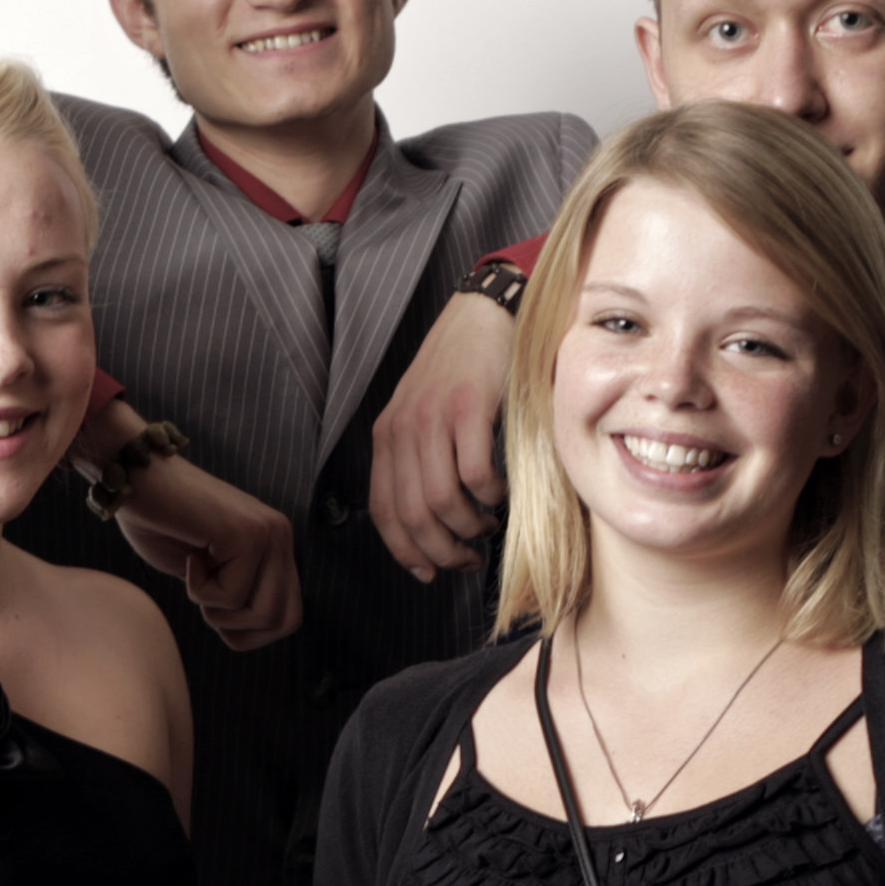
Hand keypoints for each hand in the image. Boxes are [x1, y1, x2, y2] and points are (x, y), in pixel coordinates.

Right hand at [113, 458, 300, 648]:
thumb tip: (256, 633)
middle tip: (204, 595)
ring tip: (196, 573)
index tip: (214, 608)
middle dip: (237, 629)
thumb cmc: (159, 524)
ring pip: (262, 614)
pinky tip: (190, 555)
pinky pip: (229, 597)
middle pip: (284, 622)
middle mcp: (281, 537)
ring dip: (217, 610)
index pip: (291, 617)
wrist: (134, 479)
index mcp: (277, 545)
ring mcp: (268, 534)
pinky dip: (199, 590)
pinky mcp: (247, 535)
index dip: (251, 633)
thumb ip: (240, 593)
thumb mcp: (209, 571)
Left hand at [367, 291, 514, 581]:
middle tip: (468, 559)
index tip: (428, 571)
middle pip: (412, 515)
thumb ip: (422, 458)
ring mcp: (432, 418)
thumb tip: (435, 520)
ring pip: (441, 502)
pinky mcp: (466, 408)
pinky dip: (490, 495)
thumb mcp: (425, 414)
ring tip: (486, 526)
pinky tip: (500, 492)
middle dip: (442, 551)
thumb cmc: (462, 370)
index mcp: (387, 436)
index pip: (383, 510)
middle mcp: (402, 429)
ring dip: (468, 528)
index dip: (405, 551)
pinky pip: (474, 474)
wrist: (483, 314)